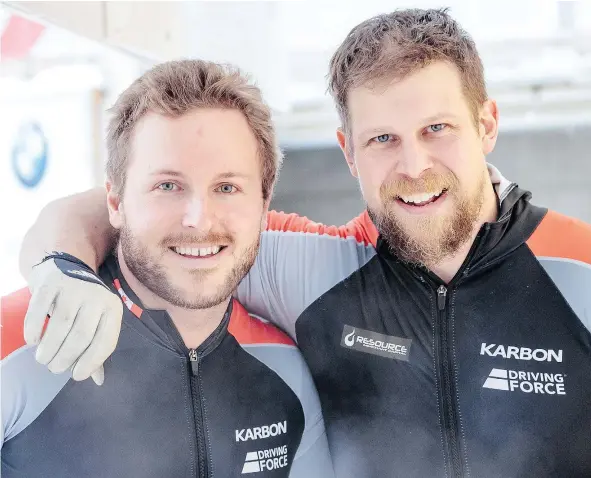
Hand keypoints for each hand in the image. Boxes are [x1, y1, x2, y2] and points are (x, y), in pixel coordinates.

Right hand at [24, 255, 122, 384]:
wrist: (67, 268)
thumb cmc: (84, 304)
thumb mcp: (97, 322)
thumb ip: (97, 349)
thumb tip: (98, 381)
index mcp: (113, 309)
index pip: (106, 341)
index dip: (92, 362)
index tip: (77, 376)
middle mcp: (97, 297)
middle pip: (82, 335)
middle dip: (66, 358)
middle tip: (54, 368)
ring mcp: (75, 288)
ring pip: (61, 325)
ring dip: (50, 348)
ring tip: (43, 359)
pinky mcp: (52, 283)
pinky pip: (40, 310)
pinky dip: (34, 329)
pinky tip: (32, 341)